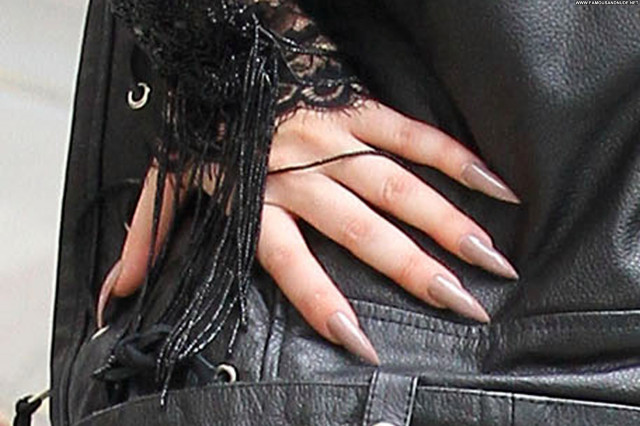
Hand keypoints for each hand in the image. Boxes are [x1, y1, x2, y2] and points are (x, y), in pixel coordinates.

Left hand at [97, 100, 518, 364]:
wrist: (219, 43)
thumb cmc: (197, 116)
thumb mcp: (164, 182)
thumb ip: (147, 240)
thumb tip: (114, 296)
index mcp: (256, 200)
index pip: (295, 266)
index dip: (327, 306)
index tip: (364, 344)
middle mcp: (300, 177)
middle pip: (364, 232)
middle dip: (416, 272)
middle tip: (464, 307)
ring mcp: (333, 140)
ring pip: (397, 188)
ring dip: (446, 224)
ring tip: (489, 258)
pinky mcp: (354, 107)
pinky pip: (409, 134)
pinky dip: (451, 158)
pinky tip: (491, 183)